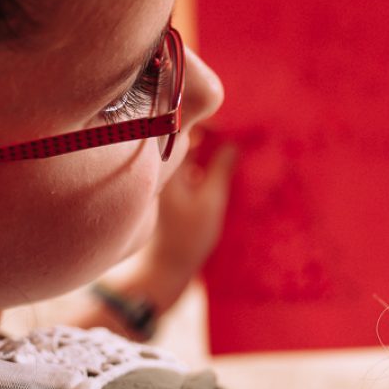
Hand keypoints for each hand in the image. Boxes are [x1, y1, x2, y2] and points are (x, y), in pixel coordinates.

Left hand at [123, 129, 237, 311]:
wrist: (164, 267)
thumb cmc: (187, 238)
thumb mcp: (211, 202)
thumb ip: (222, 169)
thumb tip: (233, 145)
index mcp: (162, 166)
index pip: (180, 126)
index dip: (205, 121)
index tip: (228, 127)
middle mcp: (155, 167)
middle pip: (179, 133)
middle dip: (206, 131)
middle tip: (232, 136)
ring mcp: (158, 178)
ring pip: (181, 148)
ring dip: (203, 146)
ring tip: (228, 150)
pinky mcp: (164, 188)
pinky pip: (180, 164)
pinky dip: (197, 161)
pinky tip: (215, 169)